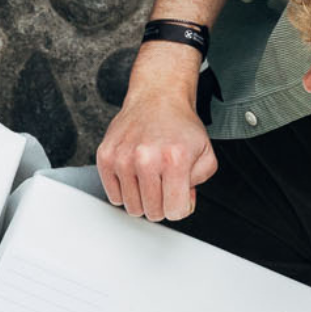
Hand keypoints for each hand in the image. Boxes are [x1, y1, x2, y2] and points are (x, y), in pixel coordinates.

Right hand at [95, 60, 216, 221]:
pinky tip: (135, 175)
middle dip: (162, 203)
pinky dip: (125, 191)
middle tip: (164, 184)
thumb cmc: (179, 126)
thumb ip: (199, 183)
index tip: (179, 196)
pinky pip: (114, 196)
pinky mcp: (105, 158)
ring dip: (142, 198)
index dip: (180, 206)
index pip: (175, 211)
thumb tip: (182, 203)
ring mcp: (122, 159)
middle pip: (152, 212)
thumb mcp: (205, 153)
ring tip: (149, 178)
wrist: (157, 99)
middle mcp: (146, 159)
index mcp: (174, 159)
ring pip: (132, 207)